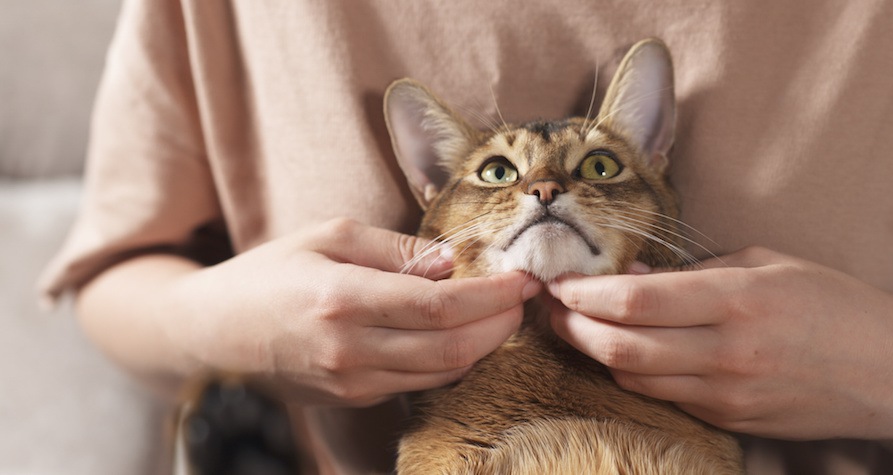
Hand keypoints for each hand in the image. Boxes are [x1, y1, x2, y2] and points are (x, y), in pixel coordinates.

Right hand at [173, 218, 540, 406]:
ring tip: (503, 314)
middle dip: (502, 323)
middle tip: (525, 297)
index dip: (494, 295)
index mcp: (343, 298)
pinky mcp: (353, 398)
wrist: (210, 335)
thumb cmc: (267, 274)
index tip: (525, 278)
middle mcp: (351, 349)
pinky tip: (463, 335)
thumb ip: (395, 247)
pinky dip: (452, 361)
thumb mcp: (326, 235)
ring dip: (484, 345)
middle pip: (454, 347)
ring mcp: (352, 381)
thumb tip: (453, 262)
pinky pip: (419, 383)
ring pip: (443, 373)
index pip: (442, 305)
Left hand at [548, 247, 892, 439]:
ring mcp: (726, 393)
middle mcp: (726, 352)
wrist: (890, 373)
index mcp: (736, 301)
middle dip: (571, 326)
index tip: (558, 280)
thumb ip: (695, 271)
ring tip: (573, 325)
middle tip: (550, 306)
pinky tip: (620, 351)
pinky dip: (630, 373)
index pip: (635, 301)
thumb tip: (631, 273)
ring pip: (632, 378)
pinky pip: (661, 396)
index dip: (584, 292)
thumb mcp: (767, 264)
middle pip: (619, 347)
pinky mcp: (727, 419)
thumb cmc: (832, 304)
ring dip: (592, 352)